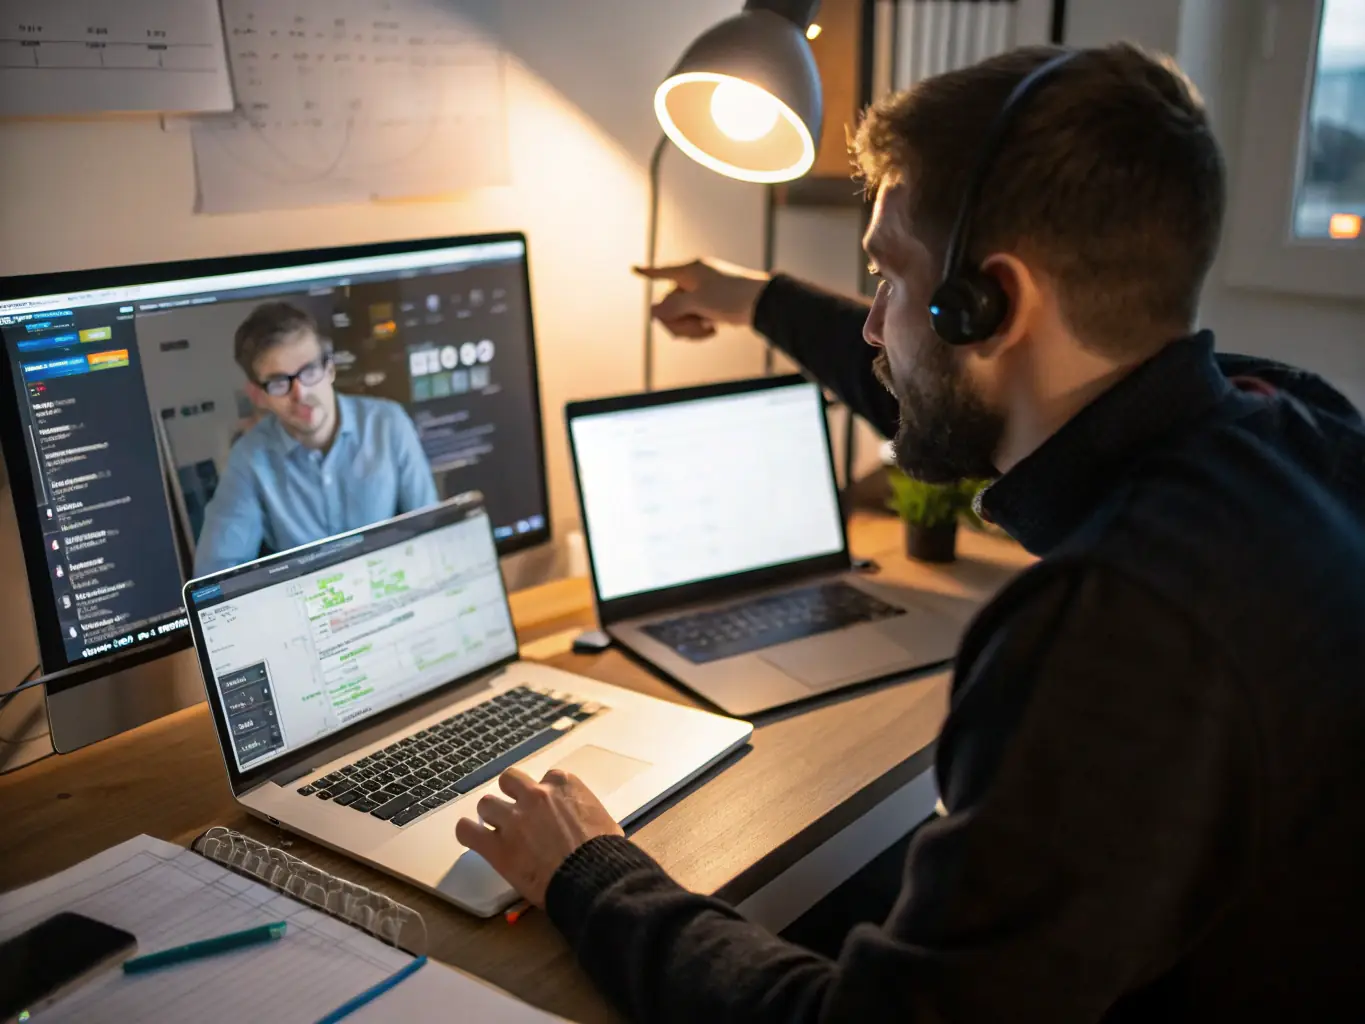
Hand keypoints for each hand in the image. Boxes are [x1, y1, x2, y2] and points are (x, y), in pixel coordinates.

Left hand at [455, 766, 623, 906]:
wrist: (593, 877)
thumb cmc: (605, 853)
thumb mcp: (603, 820)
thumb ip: (583, 811)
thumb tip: (582, 821)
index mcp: (563, 784)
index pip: (546, 778)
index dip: (544, 795)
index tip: (546, 809)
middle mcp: (535, 795)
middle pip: (508, 780)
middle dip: (510, 795)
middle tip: (516, 813)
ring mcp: (513, 819)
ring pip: (486, 804)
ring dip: (491, 816)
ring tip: (497, 831)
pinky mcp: (497, 846)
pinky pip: (466, 831)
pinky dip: (467, 833)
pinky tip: (472, 838)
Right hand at [633, 259, 769, 339]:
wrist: (765, 303)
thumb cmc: (732, 297)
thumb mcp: (699, 303)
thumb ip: (673, 307)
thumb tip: (653, 311)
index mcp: (690, 271)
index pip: (662, 272)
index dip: (647, 272)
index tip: (633, 268)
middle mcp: (695, 279)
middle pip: (669, 303)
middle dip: (678, 321)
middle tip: (694, 330)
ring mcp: (705, 293)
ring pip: (682, 315)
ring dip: (690, 327)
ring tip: (708, 331)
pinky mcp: (714, 305)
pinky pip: (695, 319)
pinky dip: (700, 328)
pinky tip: (714, 330)